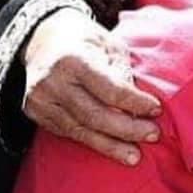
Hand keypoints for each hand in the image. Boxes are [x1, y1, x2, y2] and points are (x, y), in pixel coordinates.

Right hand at [21, 7, 162, 165]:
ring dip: (111, 145)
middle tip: (152, 134)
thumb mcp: (108, 42)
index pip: (109, 89)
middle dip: (127, 129)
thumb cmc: (83, 38)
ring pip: (81, 131)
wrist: (42, 37)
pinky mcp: (36, 112)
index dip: (135, 102)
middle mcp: (53, 81)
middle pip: (95, 116)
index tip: (156, 109)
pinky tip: (111, 147)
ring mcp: (40, 100)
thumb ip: (121, 70)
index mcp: (73, 59)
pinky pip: (68, 133)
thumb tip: (136, 103)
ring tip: (135, 154)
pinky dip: (92, 141)